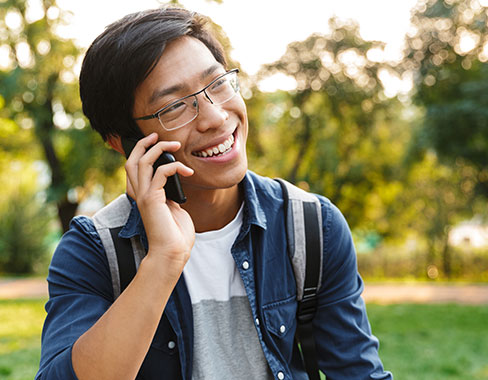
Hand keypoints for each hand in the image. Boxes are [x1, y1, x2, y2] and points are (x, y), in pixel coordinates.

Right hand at [124, 133, 194, 270]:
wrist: (172, 253)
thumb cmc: (175, 234)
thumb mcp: (173, 208)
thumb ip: (170, 193)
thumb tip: (176, 181)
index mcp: (142, 196)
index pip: (134, 168)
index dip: (140, 152)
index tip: (155, 142)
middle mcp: (139, 194)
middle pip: (132, 161)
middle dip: (143, 144)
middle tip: (157, 135)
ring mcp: (143, 197)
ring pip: (142, 162)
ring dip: (158, 149)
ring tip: (175, 145)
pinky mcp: (152, 200)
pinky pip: (160, 173)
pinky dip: (175, 167)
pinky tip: (188, 172)